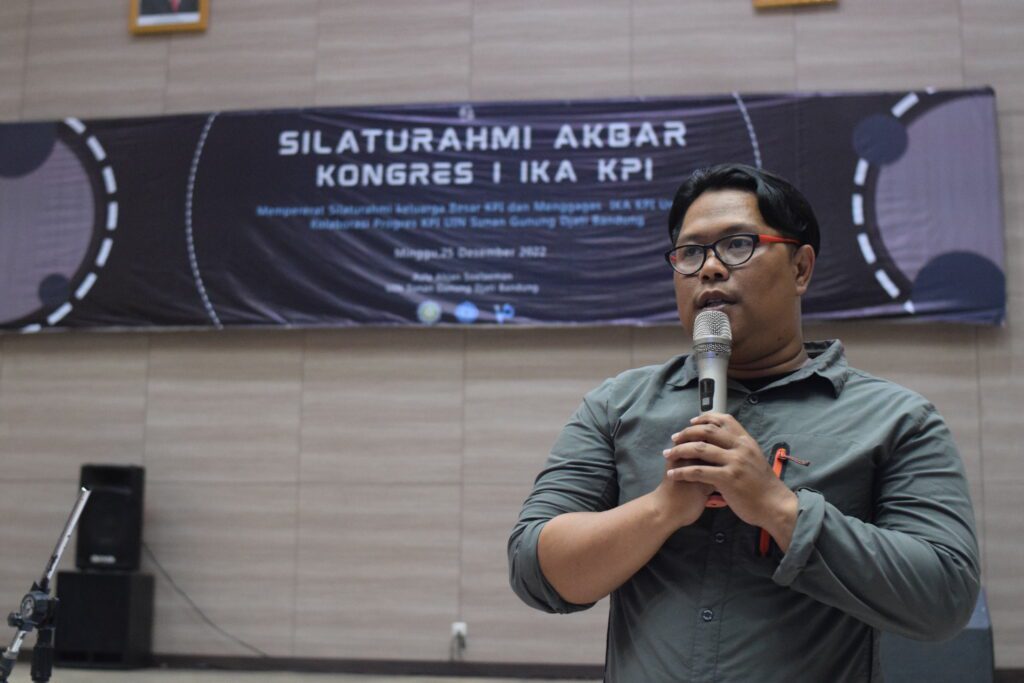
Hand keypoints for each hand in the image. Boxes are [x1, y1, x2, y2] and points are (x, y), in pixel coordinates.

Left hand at [662, 413, 797, 548]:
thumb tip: (723, 443)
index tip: (691, 422)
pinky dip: (682, 472)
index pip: (724, 420)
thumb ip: (739, 449)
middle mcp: (740, 447)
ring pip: (700, 449)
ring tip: (668, 455)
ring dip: (679, 451)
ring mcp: (735, 462)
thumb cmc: (762, 485)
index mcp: (746, 441)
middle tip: (674, 439)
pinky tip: (673, 474)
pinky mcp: (728, 478)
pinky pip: (698, 471)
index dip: (704, 418)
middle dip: (686, 433)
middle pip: (707, 431)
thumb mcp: (754, 459)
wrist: (774, 505)